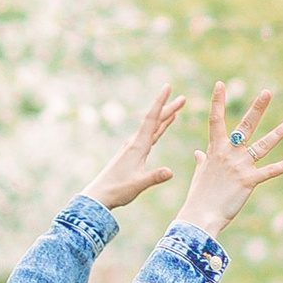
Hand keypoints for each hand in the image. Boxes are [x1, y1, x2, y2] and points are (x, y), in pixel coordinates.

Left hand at [87, 81, 186, 209]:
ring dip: (165, 117)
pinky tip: (162, 125)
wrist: (99, 195)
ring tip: (176, 107)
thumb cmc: (118, 190)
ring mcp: (134, 147)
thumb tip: (171, 172)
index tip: (167, 87)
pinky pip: (149, 135)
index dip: (160, 103)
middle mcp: (135, 143)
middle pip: (155, 121)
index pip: (151, 120)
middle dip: (168, 108)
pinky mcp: (133, 153)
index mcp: (138, 146)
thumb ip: (154, 177)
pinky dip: (159, 128)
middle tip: (183, 98)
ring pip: (153, 127)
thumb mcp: (138, 185)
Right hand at [177, 83, 282, 234]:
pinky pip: (269, 171)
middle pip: (245, 126)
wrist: (200, 216)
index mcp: (215, 149)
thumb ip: (202, 161)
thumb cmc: (199, 196)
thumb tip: (198, 153)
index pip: (216, 120)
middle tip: (267, 92)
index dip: (218, 102)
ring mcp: (240, 166)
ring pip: (262, 145)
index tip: (220, 84)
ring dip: (278, 133)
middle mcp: (228, 154)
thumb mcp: (200, 174)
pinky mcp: (249, 181)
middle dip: (257, 108)